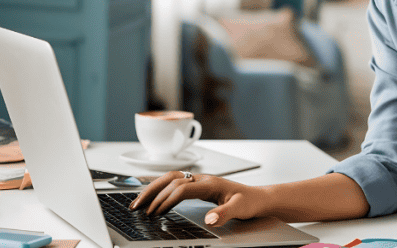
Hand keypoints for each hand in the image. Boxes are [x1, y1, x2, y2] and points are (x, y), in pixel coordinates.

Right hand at [129, 170, 268, 226]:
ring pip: (170, 178)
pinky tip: (152, 195)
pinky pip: (174, 182)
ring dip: (152, 188)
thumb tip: (209, 219)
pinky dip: (160, 187)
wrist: (259, 197)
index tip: (155, 214)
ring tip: (137, 202)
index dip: (167, 200)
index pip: (182, 188)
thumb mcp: (241, 209)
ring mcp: (200, 180)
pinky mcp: (199, 185)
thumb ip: (225, 213)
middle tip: (136, 207)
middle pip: (170, 179)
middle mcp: (203, 179)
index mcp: (210, 183)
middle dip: (152, 192)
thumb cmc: (251, 202)